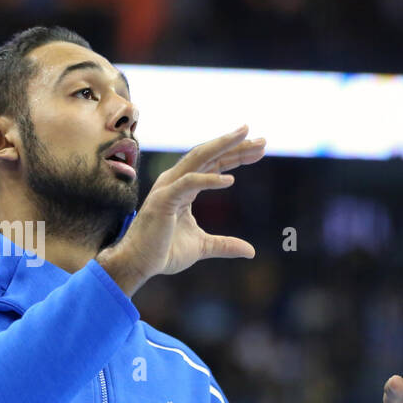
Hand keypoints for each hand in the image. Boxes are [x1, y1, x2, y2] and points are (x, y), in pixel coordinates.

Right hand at [96, 124, 265, 295]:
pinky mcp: (164, 199)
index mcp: (185, 187)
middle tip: (263, 140)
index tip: (260, 150)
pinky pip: (189, 182)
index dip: (236, 156)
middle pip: (210, 155)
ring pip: (199, 158)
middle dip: (235, 145)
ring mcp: (169, 187)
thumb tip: (251, 251)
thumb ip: (225, 245)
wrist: (139, 264)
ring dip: (223, 146)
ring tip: (246, 137)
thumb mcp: (203, 246)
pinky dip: (209, 179)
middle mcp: (176, 181)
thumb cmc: (164, 252)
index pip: (214, 164)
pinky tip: (230, 180)